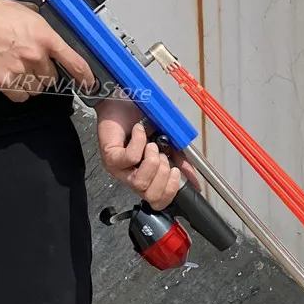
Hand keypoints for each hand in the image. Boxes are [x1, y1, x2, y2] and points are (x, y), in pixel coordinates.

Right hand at [0, 0, 94, 102]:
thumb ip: (41, 25)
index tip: (89, 84)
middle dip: (44, 74)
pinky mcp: (3, 82)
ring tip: (17, 70)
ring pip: (37, 89)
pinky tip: (9, 79)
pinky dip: (17, 92)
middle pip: (53, 79)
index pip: (75, 62)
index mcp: (45, 36)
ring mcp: (19, 70)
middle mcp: (35, 55)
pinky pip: (21, 97)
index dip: (85, 76)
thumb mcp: (24, 10)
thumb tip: (51, 33)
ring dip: (31, 84)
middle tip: (30, 64)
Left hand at [96, 95, 199, 209]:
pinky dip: (139, 144)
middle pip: (150, 197)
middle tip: (162, 157)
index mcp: (146, 177)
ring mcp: (120, 170)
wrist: (121, 102)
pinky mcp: (111, 158)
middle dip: (163, 177)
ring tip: (151, 145)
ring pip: (140, 182)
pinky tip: (139, 132)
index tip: (176, 172)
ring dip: (152, 161)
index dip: (170, 192)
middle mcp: (132, 176)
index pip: (158, 201)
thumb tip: (193, 180)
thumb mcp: (167, 143)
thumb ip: (179, 160)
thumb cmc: (140, 121)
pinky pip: (130, 159)